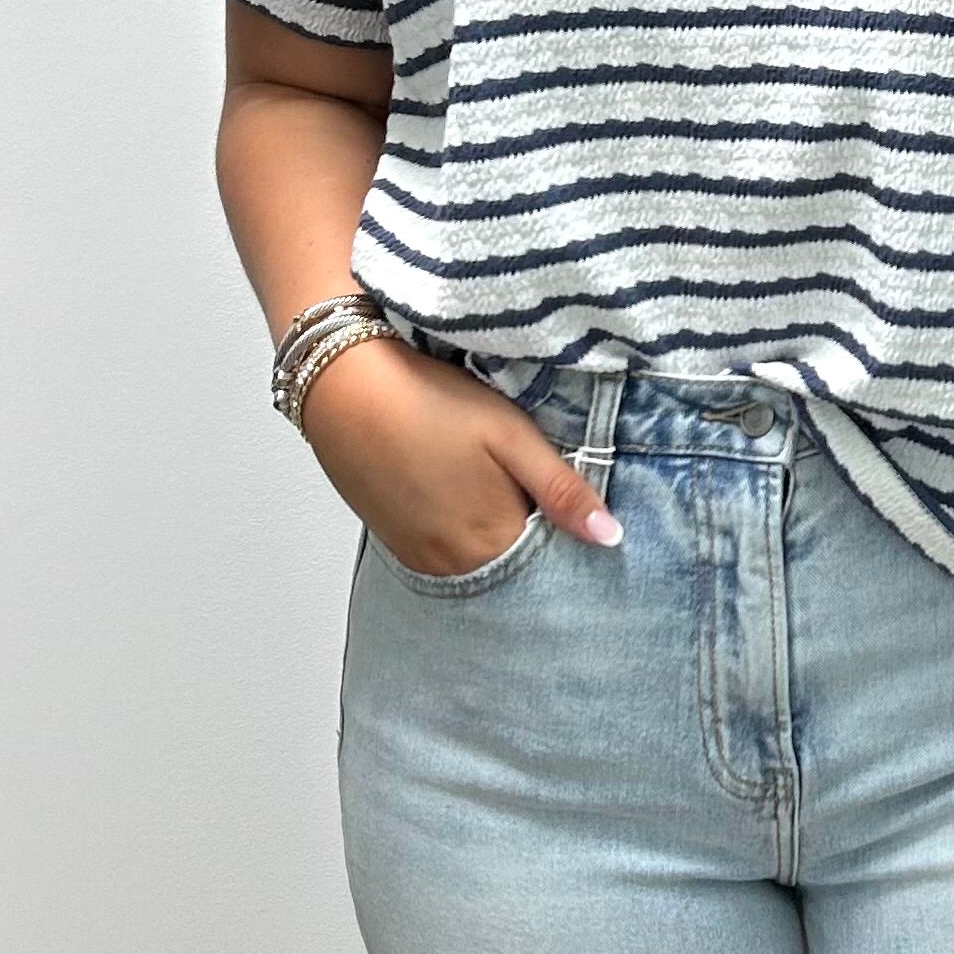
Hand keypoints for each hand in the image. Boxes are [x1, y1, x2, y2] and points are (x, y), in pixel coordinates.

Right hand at [298, 336, 620, 577]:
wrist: (342, 386)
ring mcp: (418, 556)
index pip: (549, 565)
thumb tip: (611, 539)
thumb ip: (561, 491)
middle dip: (533, 543)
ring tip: (494, 489)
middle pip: (512, 568)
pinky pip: (442, 554)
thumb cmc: (430, 401)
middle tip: (533, 492)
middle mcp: (453, 563)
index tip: (572, 509)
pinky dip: (461, 537)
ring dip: (494, 539)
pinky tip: (459, 495)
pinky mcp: (392, 541)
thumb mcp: (511, 436)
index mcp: (491, 540)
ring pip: (476, 563)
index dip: (566, 537)